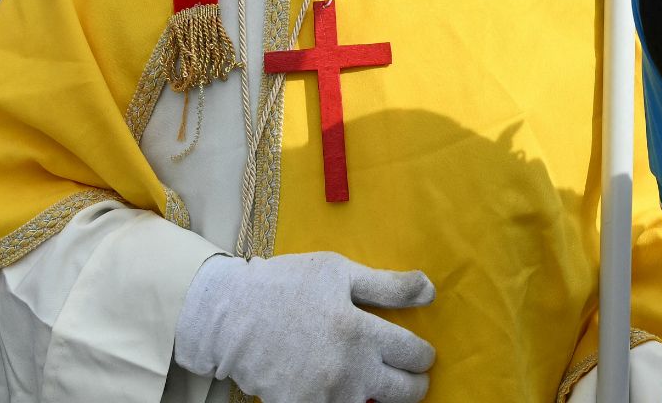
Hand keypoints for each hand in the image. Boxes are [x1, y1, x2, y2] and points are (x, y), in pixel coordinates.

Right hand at [173, 251, 434, 402]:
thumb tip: (431, 291)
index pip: (416, 355)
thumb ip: (388, 286)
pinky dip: (345, 401)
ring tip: (369, 379)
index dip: (422, 355)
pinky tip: (338, 386)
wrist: (230, 317)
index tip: (417, 353)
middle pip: (406, 392)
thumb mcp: (337, 272)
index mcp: (361, 332)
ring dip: (378, 396)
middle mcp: (349, 372)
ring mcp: (326, 397)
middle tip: (404, 373)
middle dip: (413, 382)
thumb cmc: (286, 286)